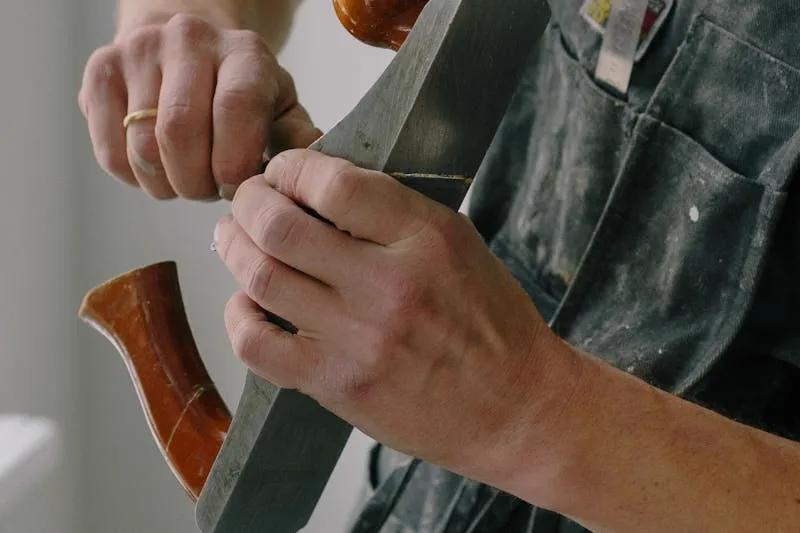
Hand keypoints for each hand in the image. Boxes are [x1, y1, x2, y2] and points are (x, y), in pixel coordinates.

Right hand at [78, 13, 320, 200]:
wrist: (187, 48)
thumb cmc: (242, 93)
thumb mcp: (280, 110)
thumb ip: (298, 142)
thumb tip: (316, 175)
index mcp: (244, 53)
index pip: (235, 109)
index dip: (233, 163)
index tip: (236, 188)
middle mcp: (188, 40)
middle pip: (179, 133)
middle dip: (197, 182)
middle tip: (210, 189)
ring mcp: (138, 52)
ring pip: (142, 148)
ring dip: (167, 185)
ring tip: (187, 178)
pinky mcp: (100, 72)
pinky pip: (110, 153)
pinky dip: (136, 179)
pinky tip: (158, 170)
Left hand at [213, 149, 581, 481]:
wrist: (515, 408)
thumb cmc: (491, 323)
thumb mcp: (459, 244)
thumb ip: (391, 213)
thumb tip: (315, 185)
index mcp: (427, 238)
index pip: (333, 183)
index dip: (291, 167)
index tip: (283, 171)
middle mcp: (390, 286)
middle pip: (279, 226)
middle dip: (248, 201)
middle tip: (247, 200)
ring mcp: (359, 339)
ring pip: (260, 277)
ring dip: (233, 248)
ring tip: (235, 239)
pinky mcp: (338, 385)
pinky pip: (256, 344)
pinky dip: (238, 316)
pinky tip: (249, 303)